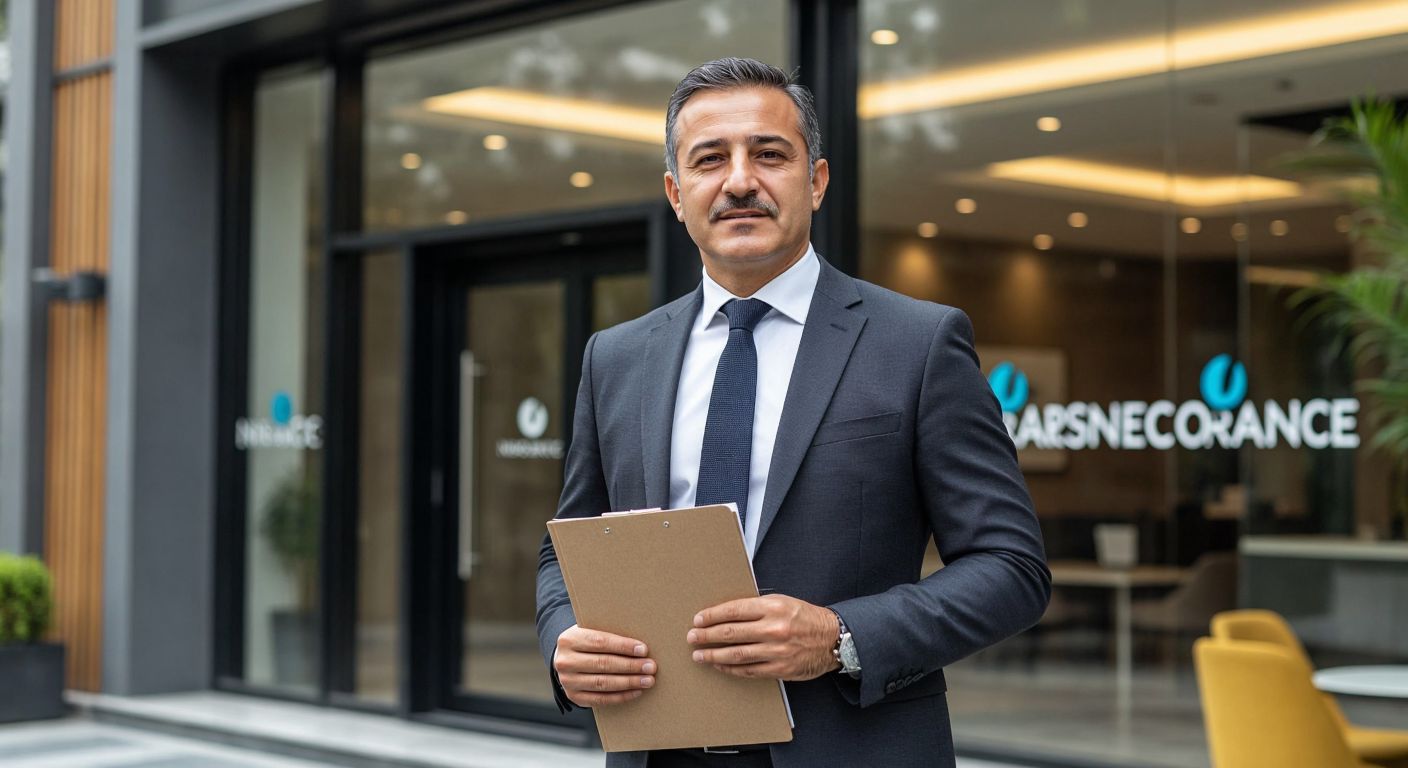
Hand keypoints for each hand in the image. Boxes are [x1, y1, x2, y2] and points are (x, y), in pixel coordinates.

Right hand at [554, 625, 656, 707]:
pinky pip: (601, 699)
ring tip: (647, 680)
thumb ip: (609, 633)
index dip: (623, 646)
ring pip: (603, 683)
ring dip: (629, 682)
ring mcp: (568, 681)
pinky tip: (636, 691)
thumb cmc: (585, 642)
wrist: (565, 658)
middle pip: (603, 664)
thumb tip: (639, 645)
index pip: (600, 642)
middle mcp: (565, 662)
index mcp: (569, 639)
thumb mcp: (590, 630)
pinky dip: (621, 696)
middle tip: (650, 667)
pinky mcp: (574, 697)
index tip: (643, 650)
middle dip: (630, 666)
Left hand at [687, 595, 840, 680]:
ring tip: (699, 655)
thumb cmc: (805, 617)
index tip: (698, 619)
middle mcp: (773, 628)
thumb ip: (757, 608)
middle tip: (692, 637)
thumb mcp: (783, 602)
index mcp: (773, 607)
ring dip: (714, 655)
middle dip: (707, 636)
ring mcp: (776, 650)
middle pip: (731, 633)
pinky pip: (749, 670)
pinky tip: (720, 666)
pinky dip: (731, 669)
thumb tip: (726, 614)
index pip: (734, 610)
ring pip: (737, 654)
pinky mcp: (779, 668)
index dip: (712, 615)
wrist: (833, 638)